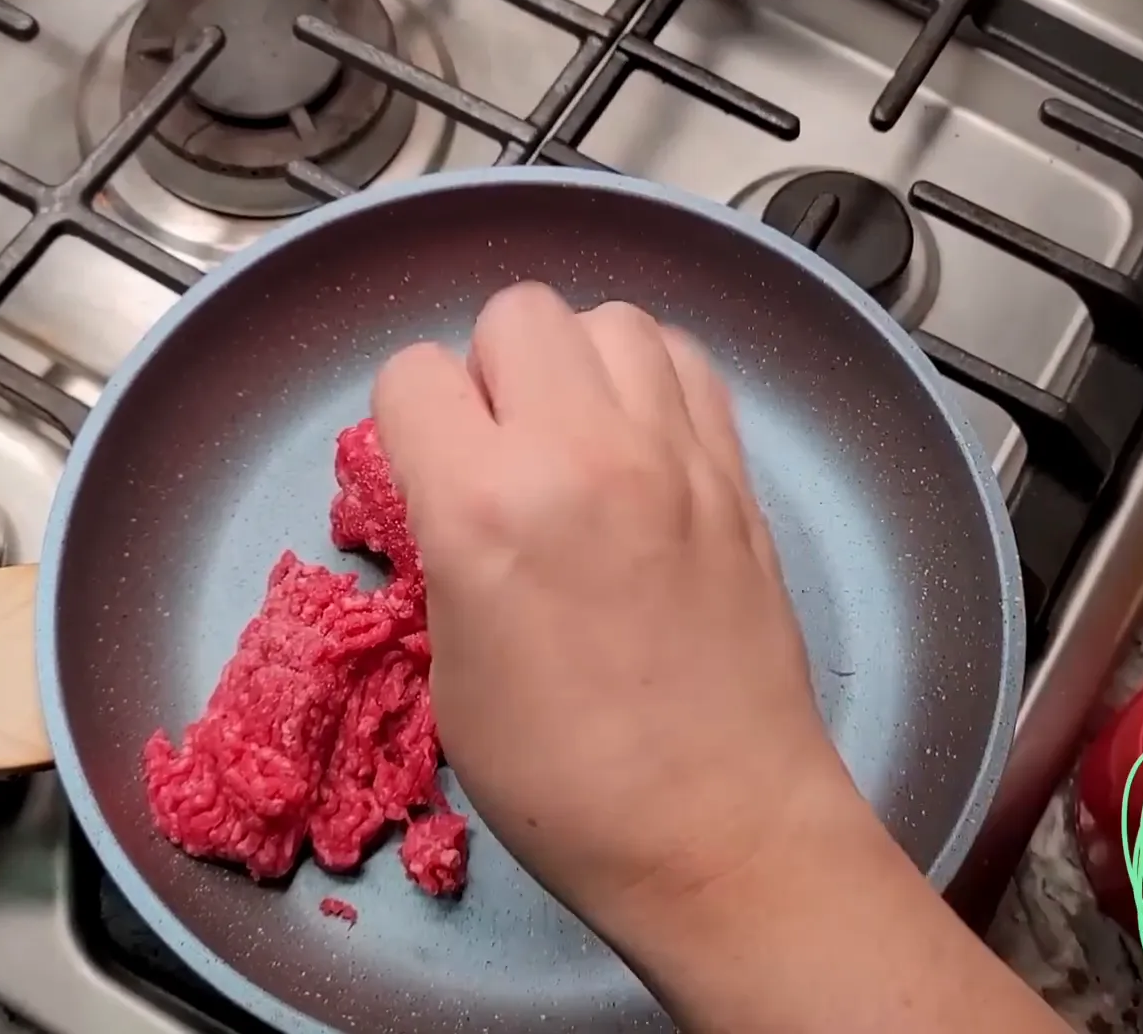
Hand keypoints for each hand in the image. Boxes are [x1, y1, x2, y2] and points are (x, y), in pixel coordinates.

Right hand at [370, 282, 859, 926]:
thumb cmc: (567, 785)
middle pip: (516, 312)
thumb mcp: (451, 674)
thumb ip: (447, 550)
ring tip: (573, 437)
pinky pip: (687, 362)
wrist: (718, 831)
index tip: (423, 471)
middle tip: (499, 451)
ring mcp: (673, 455)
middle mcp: (580, 453)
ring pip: (609, 318)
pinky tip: (638, 443)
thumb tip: (455, 494)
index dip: (406, 422)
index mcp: (483, 509)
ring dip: (576, 362)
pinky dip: (651, 379)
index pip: (410, 373)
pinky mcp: (736, 474)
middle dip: (490, 371)